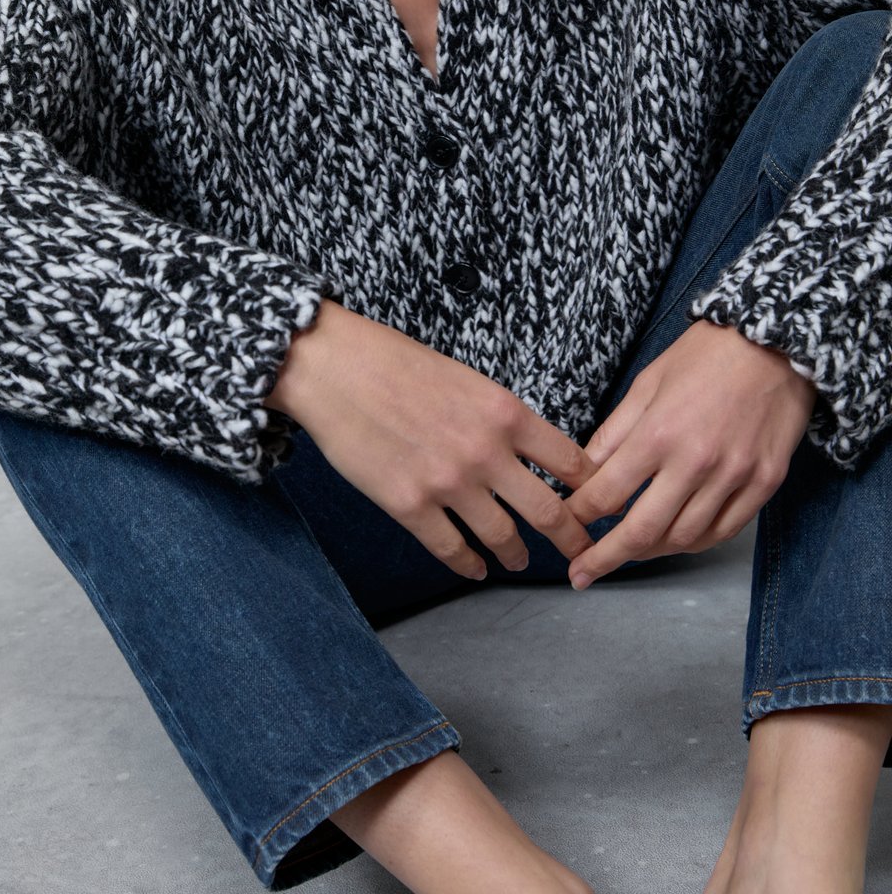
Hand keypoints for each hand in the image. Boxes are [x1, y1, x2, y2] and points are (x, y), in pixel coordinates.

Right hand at [267, 300, 597, 579]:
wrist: (336, 367)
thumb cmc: (396, 363)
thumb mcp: (467, 379)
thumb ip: (499, 419)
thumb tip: (525, 453)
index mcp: (506, 412)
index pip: (570, 461)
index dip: (590, 489)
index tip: (595, 504)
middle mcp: (486, 451)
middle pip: (549, 511)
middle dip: (571, 539)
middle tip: (581, 552)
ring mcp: (448, 483)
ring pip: (503, 537)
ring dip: (516, 554)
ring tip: (519, 559)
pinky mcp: (409, 506)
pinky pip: (452, 549)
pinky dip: (469, 565)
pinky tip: (475, 568)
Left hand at [565, 318, 815, 588]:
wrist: (776, 343)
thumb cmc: (706, 355)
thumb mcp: (647, 383)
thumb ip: (615, 432)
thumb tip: (586, 472)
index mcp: (658, 433)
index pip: (606, 494)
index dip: (579, 517)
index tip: (564, 526)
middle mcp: (695, 463)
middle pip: (641, 531)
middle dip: (605, 557)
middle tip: (582, 572)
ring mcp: (734, 477)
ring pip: (683, 539)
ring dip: (649, 552)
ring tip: (627, 554)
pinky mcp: (764, 483)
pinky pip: (723, 532)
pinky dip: (694, 543)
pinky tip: (674, 540)